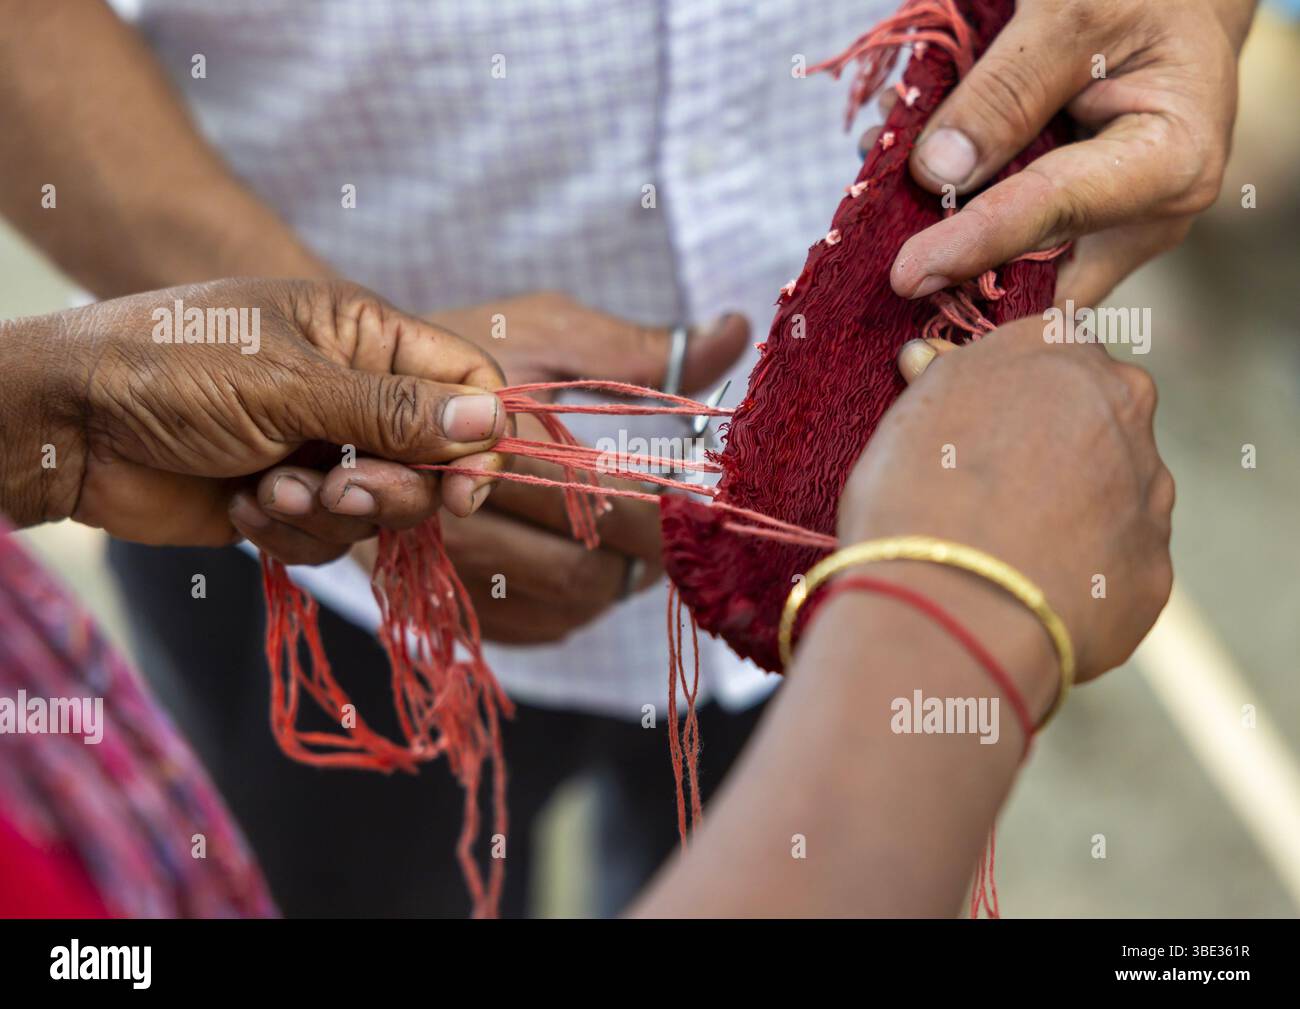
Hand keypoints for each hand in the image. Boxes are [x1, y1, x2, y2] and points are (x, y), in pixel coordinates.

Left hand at [6, 279, 506, 563]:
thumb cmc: (173, 370)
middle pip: (434, 459)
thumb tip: (490, 423)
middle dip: (394, 487)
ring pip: (381, 507)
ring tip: (269, 488)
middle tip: (344, 486)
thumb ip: (395, 412)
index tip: (463, 488)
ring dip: (330, 510)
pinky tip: (242, 507)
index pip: (467, 383)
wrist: (67, 426)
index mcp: (366, 337)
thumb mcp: (292, 385)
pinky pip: (331, 537)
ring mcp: (321, 448)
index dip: (479, 437)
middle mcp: (354, 393)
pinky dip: (292, 532)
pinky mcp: (287, 498)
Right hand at [413, 291, 749, 642]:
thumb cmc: (472, 350)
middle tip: (682, 528)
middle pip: (590, 570)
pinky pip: (536, 626)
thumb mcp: (551, 331)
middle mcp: (464, 517)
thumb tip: (737, 330)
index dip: (667, 510)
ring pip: (568, 604)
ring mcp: (452, 563)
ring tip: (641, 542)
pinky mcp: (451, 594)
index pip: (608, 503)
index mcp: (499, 445)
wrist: (372, 389)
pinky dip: (578, 604)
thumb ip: (643, 349)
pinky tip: (592, 564)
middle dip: (649, 555)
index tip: (702, 496)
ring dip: (617, 581)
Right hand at [839, 322, 1173, 708]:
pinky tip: (1029, 595)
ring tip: (1004, 555)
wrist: (957, 611)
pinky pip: (1116, 565)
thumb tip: (927, 358)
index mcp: (1064, 350)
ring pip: (1112, 491)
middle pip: (1095, 417)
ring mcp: (1149, 491)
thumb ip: (943, 376)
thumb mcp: (913, 411)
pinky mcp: (1154, 569)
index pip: (1053, 350)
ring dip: (1072, 513)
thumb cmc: (920, 497)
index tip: (979, 426)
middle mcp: (1125, 408)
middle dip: (1056, 447)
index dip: (1014, 392)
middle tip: (990, 493)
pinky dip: (1079, 576)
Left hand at [889, 0, 1254, 305]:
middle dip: (955, 275)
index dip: (973, 245)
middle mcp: (1147, 219)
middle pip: (1039, 285)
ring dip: (944, 243)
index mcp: (1171, 163)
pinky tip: (915, 180)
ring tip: (890, 188)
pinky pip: (1007, 250)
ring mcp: (1110, 233)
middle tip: (881, 246)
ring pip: (1013, 276)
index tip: (906, 274)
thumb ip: (1006, 91)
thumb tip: (939, 173)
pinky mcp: (1075, 232)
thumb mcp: (1073, 14)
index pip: (1055, 215)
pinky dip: (955, 223)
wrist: (1170, 5)